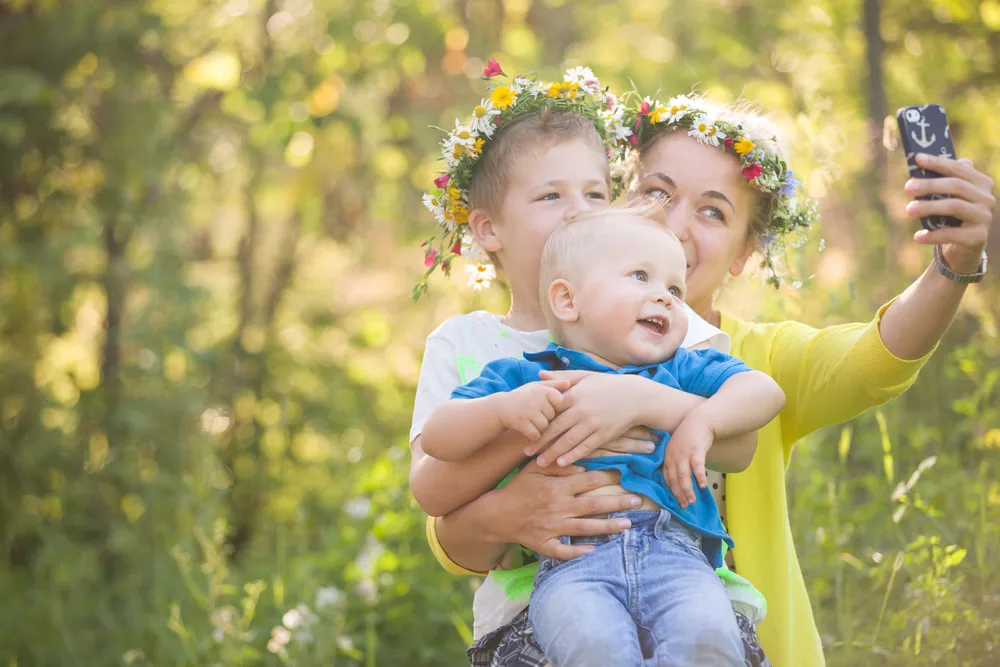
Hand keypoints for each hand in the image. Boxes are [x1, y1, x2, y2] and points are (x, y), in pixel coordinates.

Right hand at [486, 459, 642, 559]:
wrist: (495, 514)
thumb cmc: (516, 488)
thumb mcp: (533, 469)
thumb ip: (558, 467)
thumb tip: (581, 467)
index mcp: (556, 487)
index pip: (588, 480)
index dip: (609, 477)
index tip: (626, 474)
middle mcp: (557, 507)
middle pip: (593, 505)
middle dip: (618, 502)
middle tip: (638, 500)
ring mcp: (552, 528)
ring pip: (585, 528)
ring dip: (608, 527)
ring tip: (629, 524)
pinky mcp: (545, 544)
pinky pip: (564, 551)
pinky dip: (579, 552)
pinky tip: (595, 551)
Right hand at [497, 380, 568, 440]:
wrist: (500, 407)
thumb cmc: (523, 396)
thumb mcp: (536, 387)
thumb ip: (554, 385)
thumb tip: (569, 383)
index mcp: (543, 389)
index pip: (560, 403)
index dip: (554, 407)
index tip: (545, 406)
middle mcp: (536, 398)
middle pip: (552, 416)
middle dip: (545, 418)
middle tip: (533, 414)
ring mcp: (528, 411)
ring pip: (545, 427)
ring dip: (539, 428)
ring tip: (530, 421)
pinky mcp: (521, 423)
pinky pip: (536, 435)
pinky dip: (532, 435)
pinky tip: (526, 430)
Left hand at [529, 370, 643, 466]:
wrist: (636, 396)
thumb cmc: (608, 385)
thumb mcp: (585, 376)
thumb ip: (562, 377)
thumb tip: (539, 374)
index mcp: (574, 395)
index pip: (551, 412)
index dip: (537, 423)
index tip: (524, 431)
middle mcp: (582, 410)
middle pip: (556, 429)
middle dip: (540, 442)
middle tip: (526, 452)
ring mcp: (593, 423)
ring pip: (569, 441)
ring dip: (553, 453)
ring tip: (540, 462)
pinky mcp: (604, 434)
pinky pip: (585, 447)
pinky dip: (573, 456)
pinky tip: (562, 463)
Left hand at [663, 416, 712, 507]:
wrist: (699, 421)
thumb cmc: (690, 436)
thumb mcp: (677, 448)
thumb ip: (677, 462)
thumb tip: (681, 479)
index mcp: (667, 456)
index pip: (666, 477)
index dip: (671, 490)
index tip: (675, 501)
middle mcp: (673, 456)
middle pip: (673, 479)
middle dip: (678, 494)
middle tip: (684, 506)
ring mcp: (683, 453)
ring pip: (683, 476)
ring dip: (687, 490)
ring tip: (692, 501)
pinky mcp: (696, 450)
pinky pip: (697, 466)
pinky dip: (699, 477)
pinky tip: (702, 486)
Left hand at [906, 154, 995, 271]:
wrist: (965, 248)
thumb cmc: (952, 217)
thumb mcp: (948, 197)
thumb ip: (942, 180)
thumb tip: (920, 160)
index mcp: (981, 183)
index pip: (959, 169)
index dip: (938, 162)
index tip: (917, 158)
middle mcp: (987, 198)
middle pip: (956, 186)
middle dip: (930, 185)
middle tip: (907, 187)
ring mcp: (984, 217)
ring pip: (955, 207)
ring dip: (929, 207)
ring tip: (908, 210)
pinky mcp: (978, 237)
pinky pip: (952, 234)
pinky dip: (933, 235)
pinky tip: (918, 237)